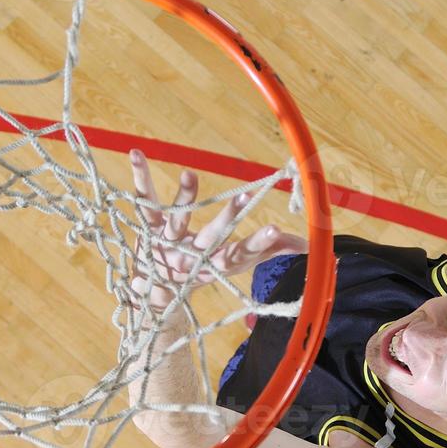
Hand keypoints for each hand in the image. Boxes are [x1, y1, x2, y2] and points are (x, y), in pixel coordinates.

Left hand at [128, 148, 304, 311]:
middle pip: (213, 237)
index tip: (276, 230)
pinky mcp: (147, 229)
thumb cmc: (202, 270)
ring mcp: (167, 243)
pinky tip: (137, 153)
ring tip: (190, 174)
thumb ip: (270, 250)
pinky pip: (144, 201)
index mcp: (216, 265)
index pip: (242, 254)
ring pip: (177, 219)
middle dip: (228, 218)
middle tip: (245, 197)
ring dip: (185, 197)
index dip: (259, 244)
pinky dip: (141, 177)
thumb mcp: (236, 263)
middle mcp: (192, 256)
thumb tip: (309, 244)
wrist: (154, 294)